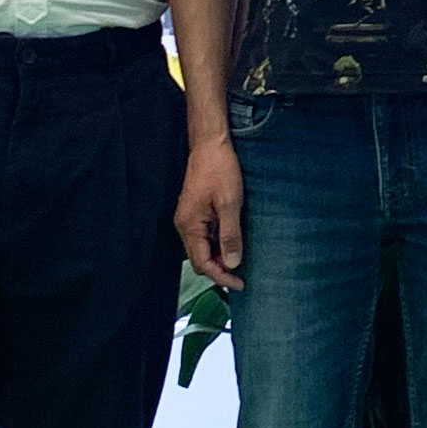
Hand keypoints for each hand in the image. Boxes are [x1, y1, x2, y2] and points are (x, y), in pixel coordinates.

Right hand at [177, 135, 247, 292]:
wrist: (210, 143)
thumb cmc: (220, 169)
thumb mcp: (230, 203)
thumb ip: (230, 235)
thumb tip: (233, 264)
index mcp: (189, 225)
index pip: (203, 263)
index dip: (221, 277)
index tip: (240, 284)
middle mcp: (184, 225)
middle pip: (199, 259)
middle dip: (219, 269)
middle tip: (242, 274)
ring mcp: (188, 218)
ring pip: (201, 249)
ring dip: (218, 257)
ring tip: (239, 258)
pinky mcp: (194, 212)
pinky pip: (203, 236)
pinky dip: (216, 244)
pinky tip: (231, 242)